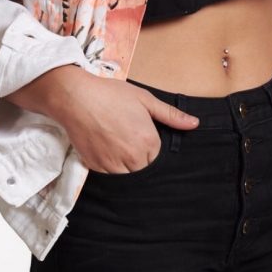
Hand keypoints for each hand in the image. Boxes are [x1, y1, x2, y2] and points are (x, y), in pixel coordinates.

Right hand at [4, 64, 199, 173]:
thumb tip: (194, 124)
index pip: (158, 157)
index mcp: (148, 142)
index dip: (150, 145)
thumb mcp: (145, 100)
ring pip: (127, 176)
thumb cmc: (111, 95)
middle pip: (144, 169)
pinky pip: (108, 176)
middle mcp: (132, 158)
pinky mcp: (95, 167)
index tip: (140, 134)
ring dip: (125, 165)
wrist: (76, 98)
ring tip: (115, 143)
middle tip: (126, 137)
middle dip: (139, 157)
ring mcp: (112, 165)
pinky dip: (109, 166)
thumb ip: (171, 115)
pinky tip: (104, 148)